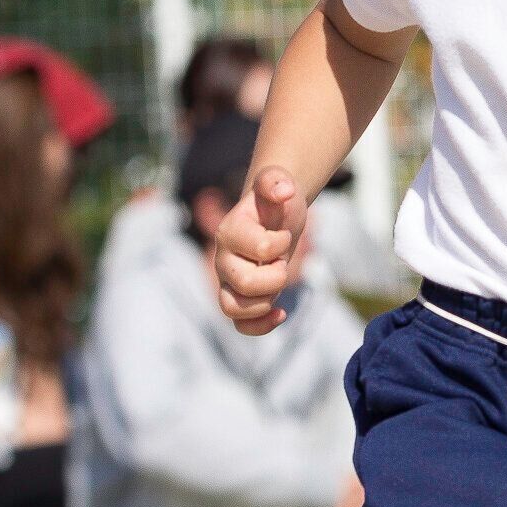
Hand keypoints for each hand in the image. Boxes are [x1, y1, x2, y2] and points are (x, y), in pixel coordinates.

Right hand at [215, 167, 308, 334]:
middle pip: (244, 284)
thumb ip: (275, 180)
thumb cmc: (275, 203)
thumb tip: (283, 190)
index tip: (282, 235)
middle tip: (281, 262)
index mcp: (229, 230)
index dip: (278, 244)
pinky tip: (281, 313)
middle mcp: (223, 259)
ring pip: (233, 309)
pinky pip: (240, 326)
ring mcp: (227, 282)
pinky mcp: (238, 300)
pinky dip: (261, 326)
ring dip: (265, 302)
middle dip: (275, 277)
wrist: (273, 218)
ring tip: (278, 282)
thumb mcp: (277, 183)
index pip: (259, 248)